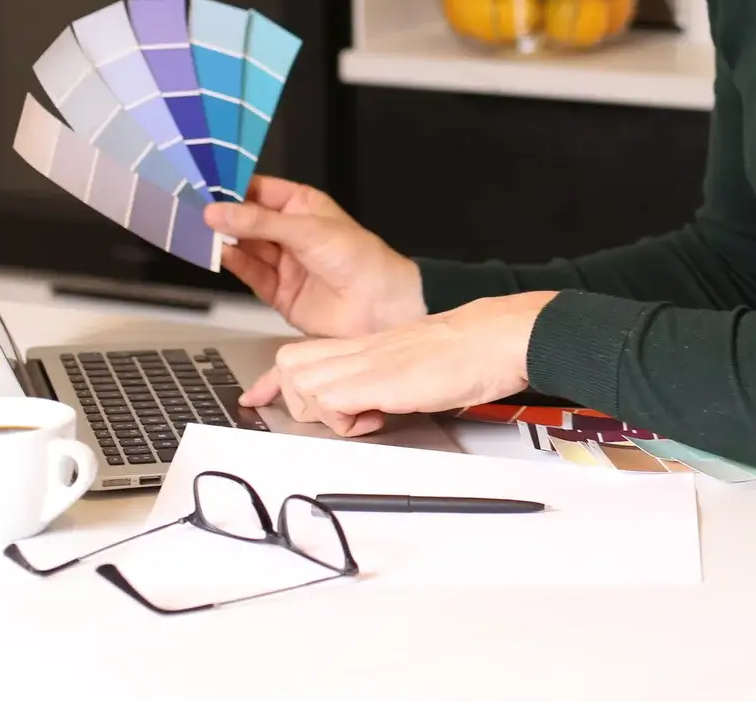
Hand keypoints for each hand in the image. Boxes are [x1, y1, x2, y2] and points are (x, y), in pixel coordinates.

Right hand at [207, 177, 424, 338]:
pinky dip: (234, 264)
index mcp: (304, 206)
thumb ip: (259, 223)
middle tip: (195, 209)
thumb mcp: (307, 230)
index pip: (260, 191)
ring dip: (225, 240)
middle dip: (224, 216)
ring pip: (246, 247)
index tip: (205, 185)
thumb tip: (220, 212)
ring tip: (202, 232)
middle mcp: (292, 233)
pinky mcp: (279, 291)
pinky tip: (222, 254)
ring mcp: (285, 262)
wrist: (378, 305)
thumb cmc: (360, 258)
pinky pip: (250, 273)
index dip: (233, 188)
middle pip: (247, 220)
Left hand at [238, 291, 557, 436]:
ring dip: (320, 410)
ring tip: (361, 417)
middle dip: (299, 397)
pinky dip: (342, 420)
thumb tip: (381, 402)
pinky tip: (376, 419)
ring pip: (302, 381)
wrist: (498, 336)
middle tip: (338, 414)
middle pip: (291, 365)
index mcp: (371, 344)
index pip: (304, 353)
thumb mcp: (421, 362)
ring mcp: (369, 362)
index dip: (275, 380)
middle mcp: (363, 349)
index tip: (257, 396)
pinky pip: (330, 399)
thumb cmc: (475, 350)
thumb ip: (394, 378)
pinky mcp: (380, 380)